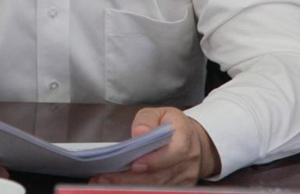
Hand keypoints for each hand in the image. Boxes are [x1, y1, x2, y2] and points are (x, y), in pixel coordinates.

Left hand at [90, 106, 220, 185]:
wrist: (194, 143)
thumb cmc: (172, 126)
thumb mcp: (160, 113)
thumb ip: (147, 120)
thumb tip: (140, 133)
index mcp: (185, 138)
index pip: (174, 153)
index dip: (154, 161)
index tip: (134, 165)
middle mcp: (188, 162)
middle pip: (160, 175)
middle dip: (130, 179)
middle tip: (104, 178)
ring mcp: (185, 178)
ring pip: (157, 187)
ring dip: (129, 186)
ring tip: (104, 182)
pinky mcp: (180, 188)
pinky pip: (158, 191)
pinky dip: (137, 190)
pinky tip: (119, 186)